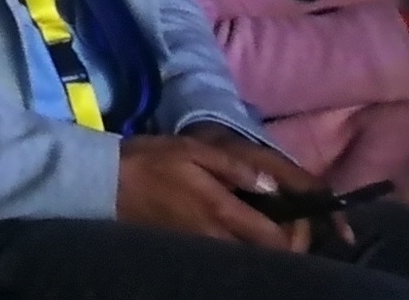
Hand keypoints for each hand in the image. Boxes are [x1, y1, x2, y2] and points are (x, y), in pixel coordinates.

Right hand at [118, 131, 314, 250]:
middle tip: (290, 226)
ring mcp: (204, 248)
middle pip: (268, 256)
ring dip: (265, 249)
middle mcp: (219, 238)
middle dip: (286, 245)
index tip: (303, 220)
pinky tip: (241, 235)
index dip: (299, 235)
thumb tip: (272, 185)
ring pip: (250, 259)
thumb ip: (235, 168)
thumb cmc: (150, 161)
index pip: (277, 239)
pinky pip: (229, 257)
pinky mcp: (191, 251)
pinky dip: (243, 250)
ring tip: (270, 230)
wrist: (105, 183)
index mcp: (223, 211)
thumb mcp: (192, 149)